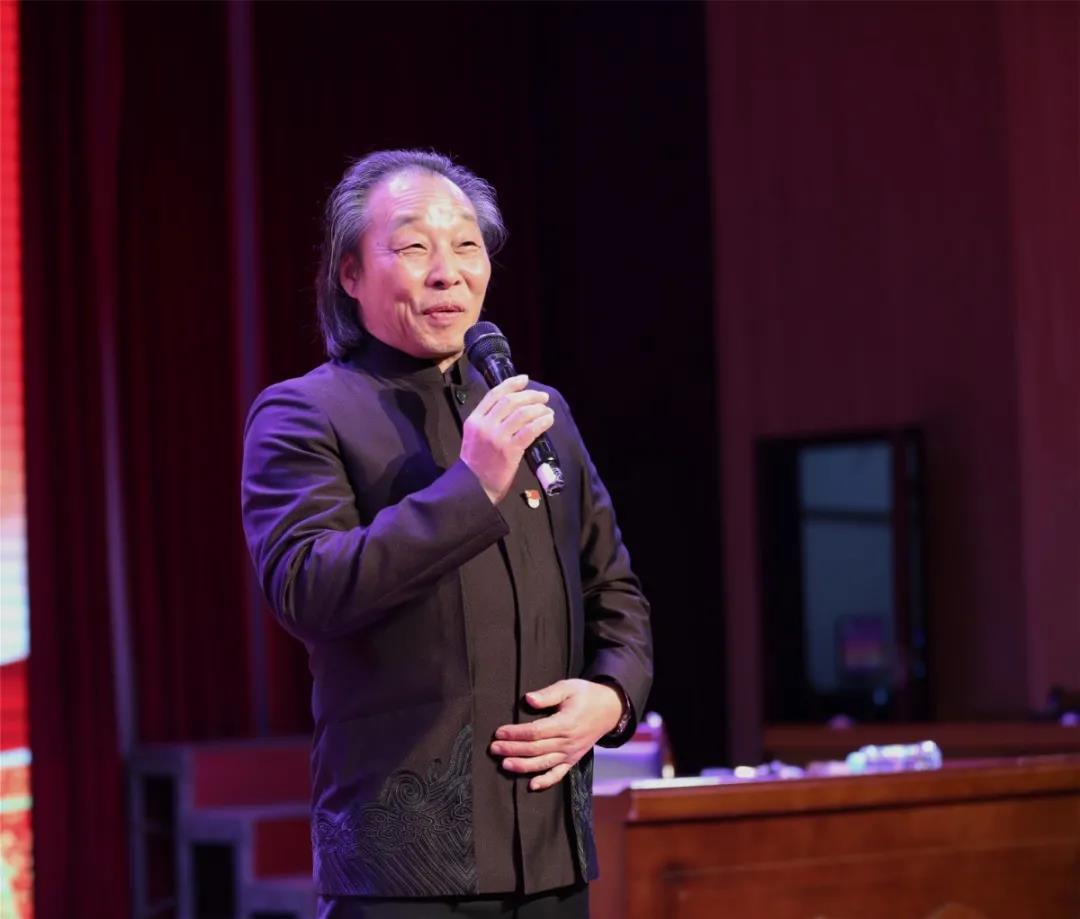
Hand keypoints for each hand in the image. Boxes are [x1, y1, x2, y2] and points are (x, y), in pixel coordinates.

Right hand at [460, 374, 553, 503]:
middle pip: (511, 401)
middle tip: (543, 397)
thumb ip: (487, 421)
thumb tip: (513, 407)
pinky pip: (530, 430)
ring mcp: (497, 438)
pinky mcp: (509, 451)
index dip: (511, 384)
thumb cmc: (476, 463)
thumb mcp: (474, 436)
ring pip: (522, 413)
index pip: (494, 394)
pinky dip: (542, 422)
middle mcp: (485, 425)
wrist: (473, 487)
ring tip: (547, 410)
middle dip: (530, 396)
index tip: (524, 379)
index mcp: (474, 420)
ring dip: (539, 409)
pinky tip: (549, 420)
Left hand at [488, 679, 623, 790]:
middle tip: (493, 748)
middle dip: (513, 749)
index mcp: (566, 723)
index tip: (499, 732)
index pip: (536, 731)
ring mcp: (571, 753)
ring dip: (523, 766)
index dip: (516, 733)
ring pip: (543, 763)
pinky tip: (531, 786)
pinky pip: (559, 774)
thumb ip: (548, 694)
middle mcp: (568, 741)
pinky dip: (546, 781)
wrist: (609, 709)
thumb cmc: (585, 695)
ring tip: (504, 765)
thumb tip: (528, 699)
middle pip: (536, 749)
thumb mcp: (568, 687)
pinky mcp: (573, 760)